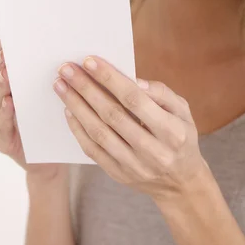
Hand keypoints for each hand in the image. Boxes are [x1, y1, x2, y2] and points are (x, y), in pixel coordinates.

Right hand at [0, 41, 66, 180]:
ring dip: (0, 87)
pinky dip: (5, 113)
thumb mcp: (46, 96)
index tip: (6, 42)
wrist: (51, 159)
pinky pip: (2, 126)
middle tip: (5, 54)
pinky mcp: (3, 143)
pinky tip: (10, 102)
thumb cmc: (49, 123)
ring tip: (7, 74)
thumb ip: (43, 77)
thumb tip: (55, 52)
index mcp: (2, 92)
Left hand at [53, 56, 212, 200]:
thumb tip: (134, 80)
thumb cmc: (180, 137)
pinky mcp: (118, 174)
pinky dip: (78, 129)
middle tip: (66, 69)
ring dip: (76, 106)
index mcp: (172, 131)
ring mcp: (134, 165)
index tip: (90, 61)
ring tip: (61, 86)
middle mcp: (153, 150)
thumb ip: (162, 93)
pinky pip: (93, 150)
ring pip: (98, 133)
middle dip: (86, 88)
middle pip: (112, 114)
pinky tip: (68, 110)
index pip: (135, 99)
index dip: (110, 79)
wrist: (180, 183)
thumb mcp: (183, 112)